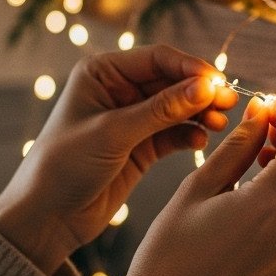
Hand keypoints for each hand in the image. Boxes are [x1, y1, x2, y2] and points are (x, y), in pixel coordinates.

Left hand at [0, 45, 236, 275]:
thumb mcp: (113, 133)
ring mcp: (132, 119)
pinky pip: (174, 133)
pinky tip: (201, 141)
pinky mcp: (141, 147)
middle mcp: (118, 90)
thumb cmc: (63, 166)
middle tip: (229, 103)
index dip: (190, 68)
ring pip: (178, 107)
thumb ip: (162, 110)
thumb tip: (206, 86)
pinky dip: (190, 135)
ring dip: (200, 113)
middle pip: (173, 81)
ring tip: (219, 124)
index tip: (217, 82)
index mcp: (102, 72)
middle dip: (201, 91)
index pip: (157, 58)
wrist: (46, 217)